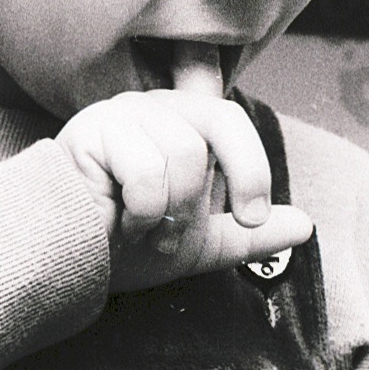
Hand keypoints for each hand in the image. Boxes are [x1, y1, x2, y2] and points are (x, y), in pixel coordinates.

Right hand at [56, 85, 312, 292]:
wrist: (63, 263)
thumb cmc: (121, 245)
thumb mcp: (197, 244)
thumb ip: (248, 235)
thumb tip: (305, 227)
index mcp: (182, 123)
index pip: (230, 116)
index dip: (251, 159)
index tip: (253, 214)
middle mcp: (155, 106)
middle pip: (222, 121)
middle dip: (233, 178)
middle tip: (222, 224)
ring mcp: (122, 112)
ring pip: (185, 153)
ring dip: (171, 212)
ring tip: (144, 230)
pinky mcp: (91, 129)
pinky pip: (147, 170)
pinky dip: (141, 212)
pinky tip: (116, 223)